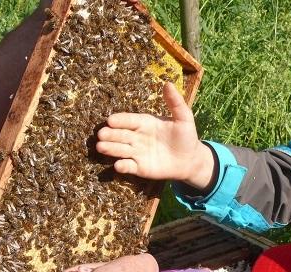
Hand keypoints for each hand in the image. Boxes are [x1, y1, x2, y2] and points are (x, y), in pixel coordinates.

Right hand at [96, 83, 215, 191]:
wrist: (190, 160)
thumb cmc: (186, 136)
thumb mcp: (184, 118)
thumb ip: (175, 103)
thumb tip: (168, 84)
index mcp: (145, 123)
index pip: (129, 120)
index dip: (120, 120)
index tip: (110, 120)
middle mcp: (137, 137)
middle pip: (121, 135)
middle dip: (110, 134)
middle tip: (101, 134)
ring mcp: (137, 153)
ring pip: (121, 150)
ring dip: (111, 149)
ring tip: (100, 147)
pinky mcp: (139, 168)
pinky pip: (128, 166)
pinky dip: (123, 166)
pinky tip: (118, 165)